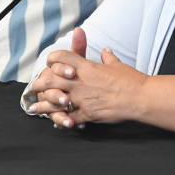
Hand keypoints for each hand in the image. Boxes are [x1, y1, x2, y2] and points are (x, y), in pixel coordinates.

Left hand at [30, 29, 148, 126]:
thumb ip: (108, 57)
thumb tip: (106, 51)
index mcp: (87, 67)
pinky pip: (70, 118)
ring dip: (44, 105)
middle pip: (52, 78)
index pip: (62, 57)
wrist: (140, 97)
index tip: (48, 65)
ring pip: (56, 101)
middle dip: (40, 83)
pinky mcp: (88, 113)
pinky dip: (62, 121)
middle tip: (34, 88)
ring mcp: (83, 98)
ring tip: (34, 109)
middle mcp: (81, 81)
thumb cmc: (131, 80)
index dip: (53, 59)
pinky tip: (56, 123)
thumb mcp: (117, 64)